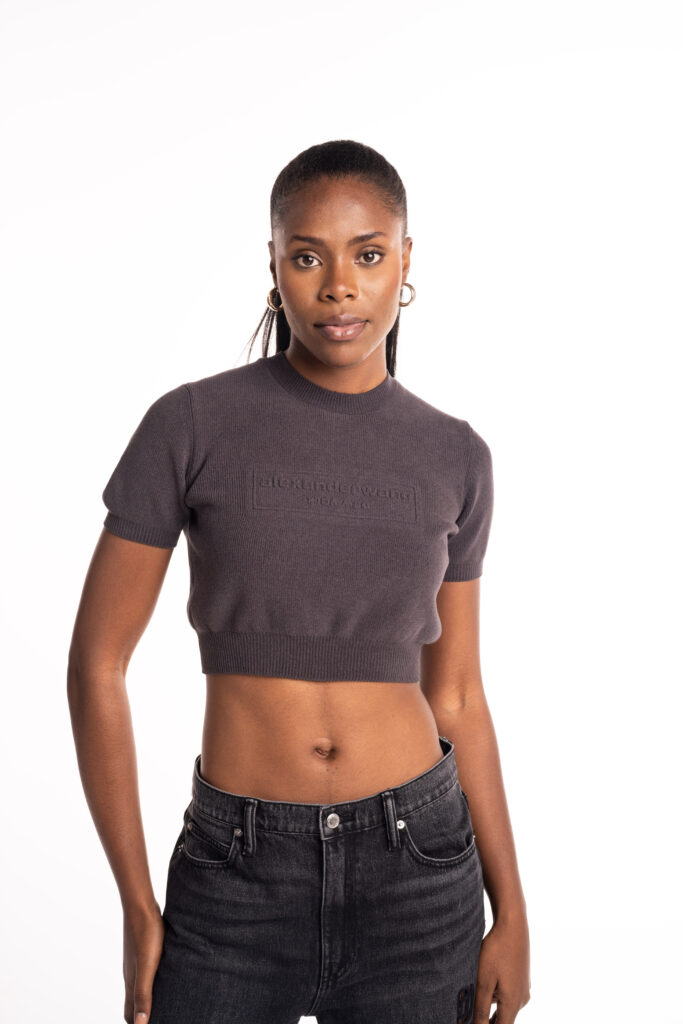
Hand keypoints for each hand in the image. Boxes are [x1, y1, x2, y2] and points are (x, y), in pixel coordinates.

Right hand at [122, 901, 164, 1023]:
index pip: (130, 1013)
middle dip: (140, 1016)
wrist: (141, 905)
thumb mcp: (147, 967)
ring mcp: (135, 961)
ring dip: (146, 999)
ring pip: (138, 986)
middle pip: (133, 1002)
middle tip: (158, 1019)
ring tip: (162, 1004)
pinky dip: (151, 982)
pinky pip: (145, 971)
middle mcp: (131, 973)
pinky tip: (164, 976)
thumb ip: (143, 995)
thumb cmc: (146, 935)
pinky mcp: (142, 949)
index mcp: (131, 982)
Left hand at [474, 911, 530, 1021]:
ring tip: (475, 990)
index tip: (473, 1023)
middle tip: (469, 1013)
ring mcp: (523, 988)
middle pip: (502, 1019)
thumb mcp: (484, 981)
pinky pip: (506, 992)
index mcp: (513, 1003)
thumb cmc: (497, 951)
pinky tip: (485, 979)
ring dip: (489, 1003)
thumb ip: (481, 1009)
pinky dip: (494, 991)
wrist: (513, 924)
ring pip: (503, 1004)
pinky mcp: (521, 978)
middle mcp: (521, 999)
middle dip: (486, 1019)